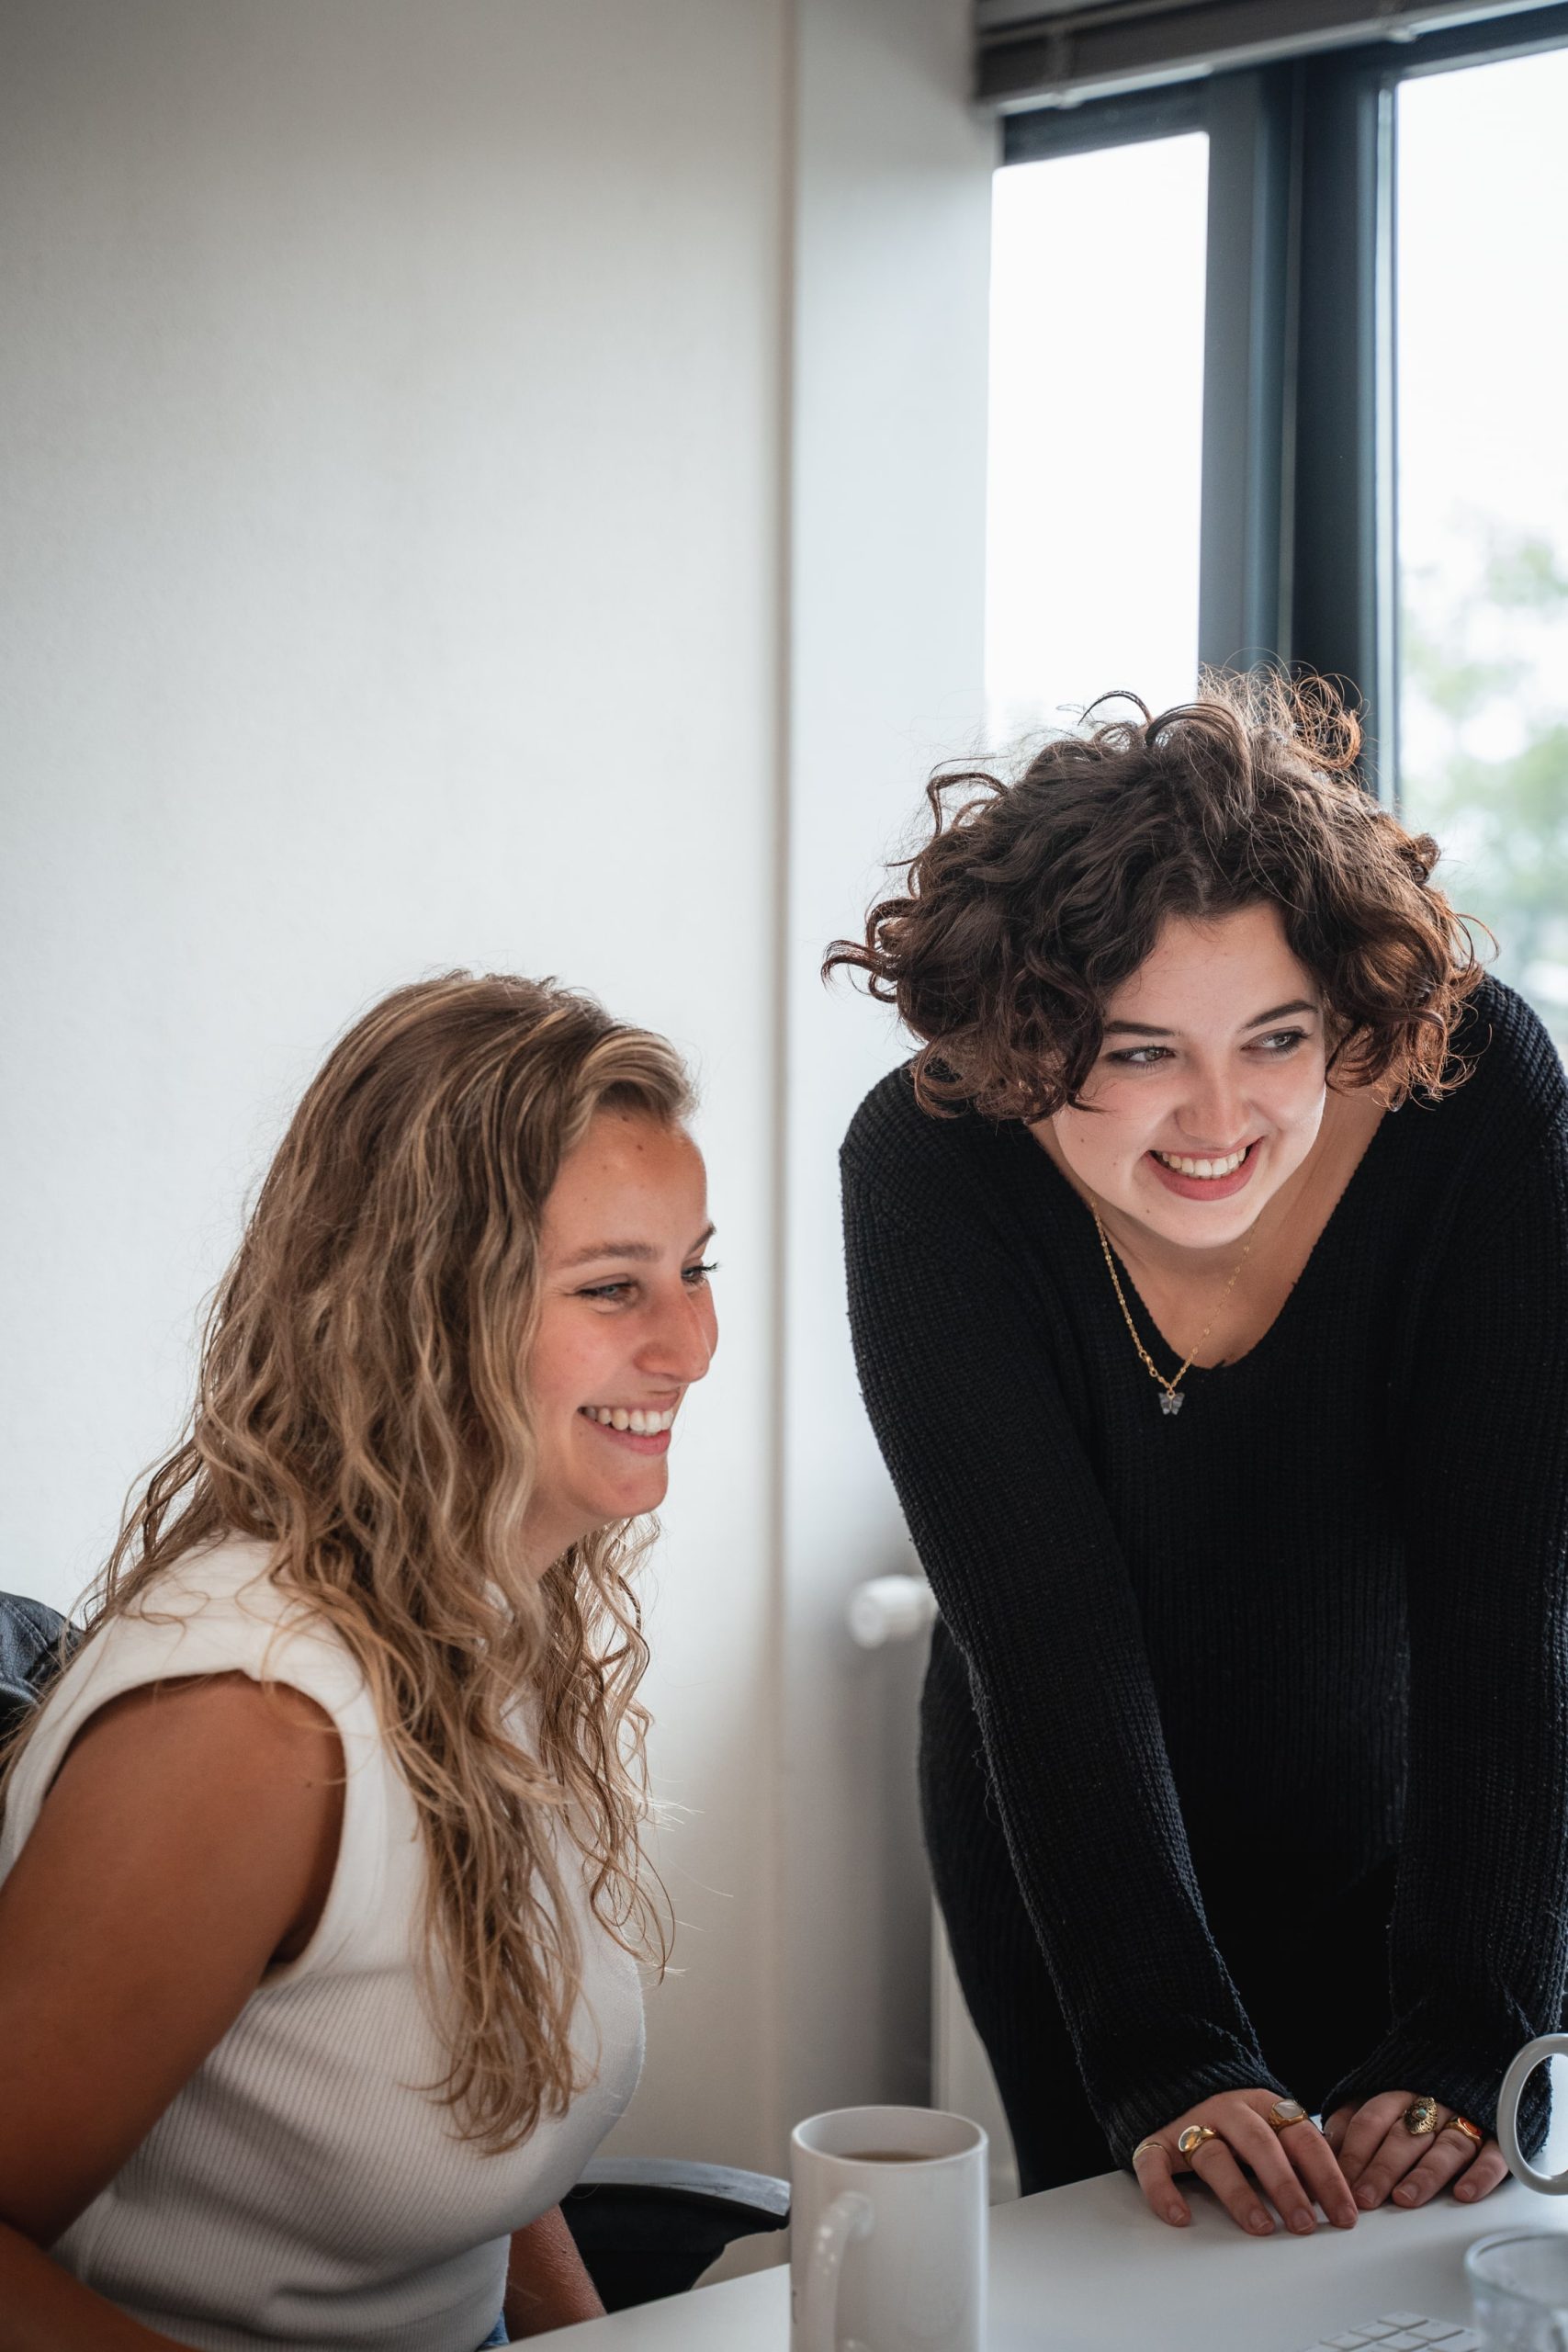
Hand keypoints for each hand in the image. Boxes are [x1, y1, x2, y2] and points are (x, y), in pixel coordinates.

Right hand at [1132, 2089, 1358, 2235]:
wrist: (1174, 2076)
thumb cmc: (1236, 2117)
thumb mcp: (1272, 2124)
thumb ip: (1301, 2153)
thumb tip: (1343, 2198)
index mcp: (1264, 2105)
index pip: (1302, 2138)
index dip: (1327, 2177)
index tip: (1344, 2215)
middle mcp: (1229, 2110)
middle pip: (1260, 2144)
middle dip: (1286, 2185)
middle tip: (1304, 2223)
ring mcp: (1190, 2124)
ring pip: (1213, 2155)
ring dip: (1239, 2193)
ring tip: (1260, 2226)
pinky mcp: (1156, 2139)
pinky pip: (1154, 2163)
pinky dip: (1163, 2190)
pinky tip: (1179, 2216)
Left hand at [1323, 2092, 1508, 2211]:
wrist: (1479, 2067)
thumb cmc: (1419, 2101)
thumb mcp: (1381, 2101)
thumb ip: (1352, 2120)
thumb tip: (1323, 2149)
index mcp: (1398, 2095)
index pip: (1370, 2121)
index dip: (1354, 2151)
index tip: (1340, 2181)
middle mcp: (1431, 2105)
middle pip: (1403, 2136)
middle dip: (1381, 2168)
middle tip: (1365, 2198)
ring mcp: (1466, 2120)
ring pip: (1444, 2146)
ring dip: (1424, 2173)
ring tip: (1406, 2198)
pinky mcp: (1498, 2138)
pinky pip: (1493, 2155)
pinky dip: (1480, 2174)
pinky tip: (1465, 2193)